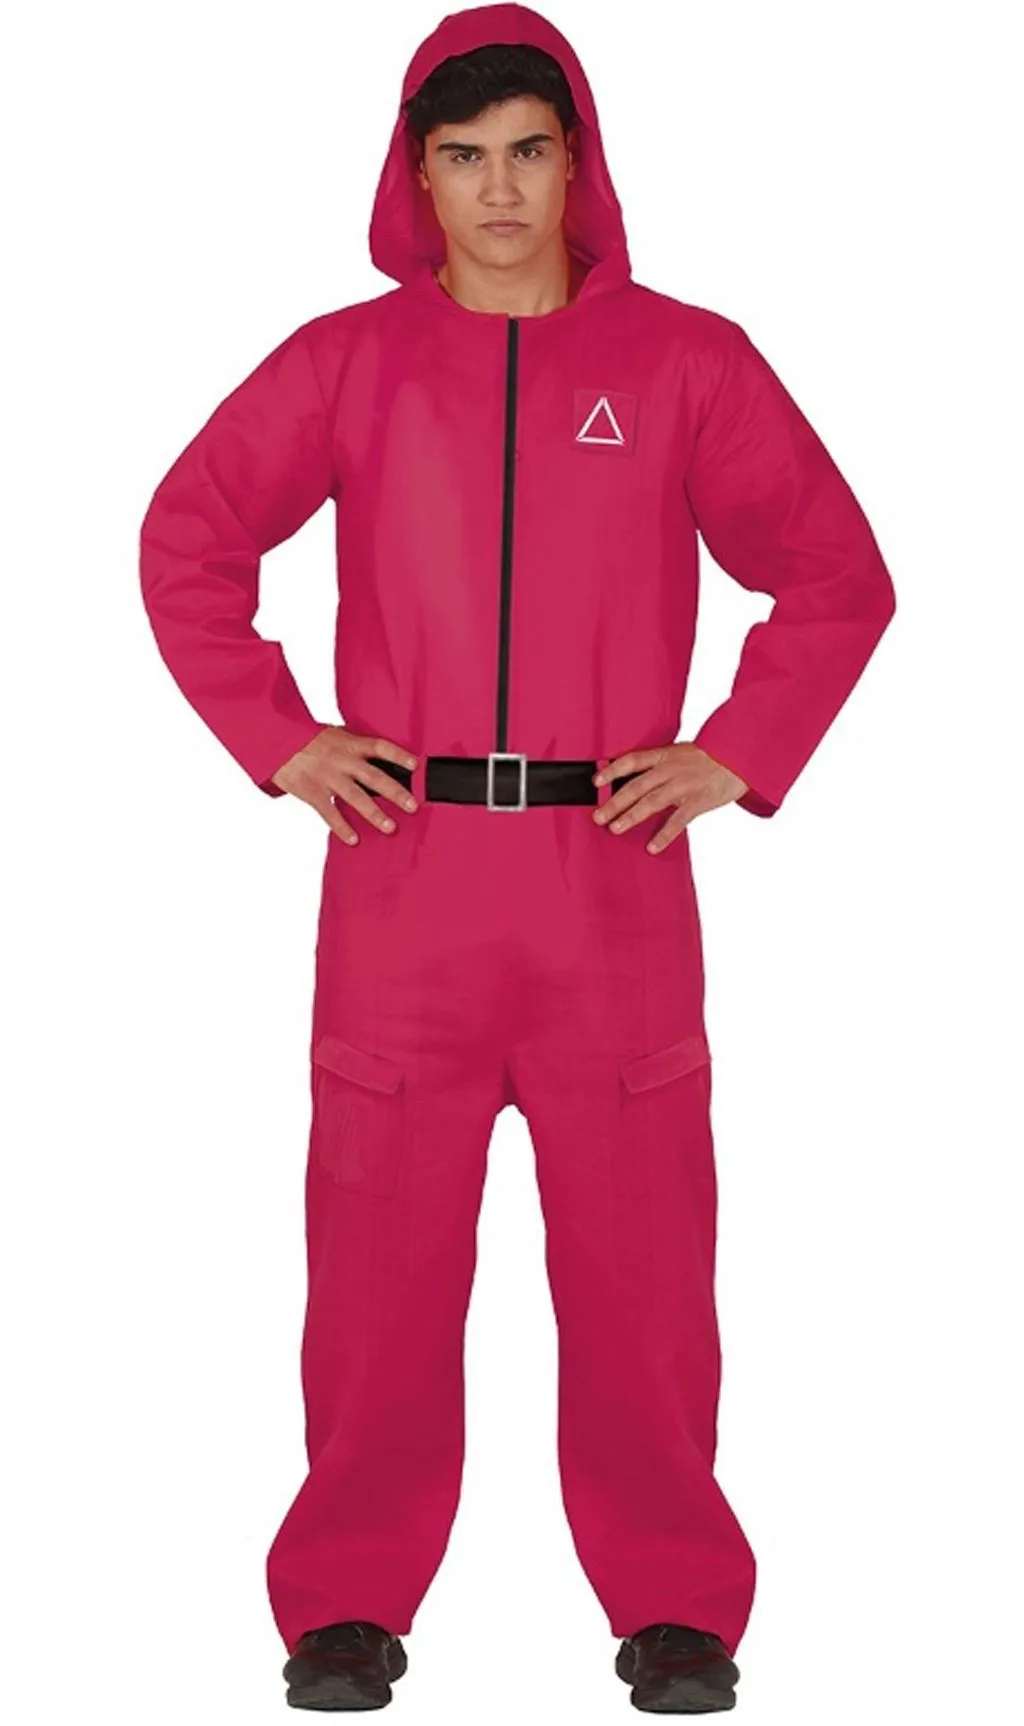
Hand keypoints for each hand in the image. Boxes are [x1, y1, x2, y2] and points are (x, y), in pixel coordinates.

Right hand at [270, 725, 418, 843]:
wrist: (275, 741)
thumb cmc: (308, 740)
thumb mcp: (335, 735)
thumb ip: (355, 748)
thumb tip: (381, 760)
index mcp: (349, 744)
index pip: (379, 747)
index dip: (398, 755)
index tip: (415, 765)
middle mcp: (341, 760)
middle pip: (373, 776)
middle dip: (395, 792)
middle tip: (412, 805)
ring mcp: (327, 777)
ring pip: (355, 797)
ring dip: (374, 814)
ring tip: (390, 827)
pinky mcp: (312, 791)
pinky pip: (329, 812)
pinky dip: (341, 827)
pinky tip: (354, 839)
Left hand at [592, 742, 747, 852]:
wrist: (740, 757)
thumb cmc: (710, 756)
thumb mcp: (681, 753)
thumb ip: (660, 764)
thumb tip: (636, 778)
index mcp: (665, 755)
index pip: (632, 760)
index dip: (613, 770)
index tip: (596, 782)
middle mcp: (671, 769)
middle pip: (636, 786)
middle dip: (615, 802)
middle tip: (598, 816)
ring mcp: (684, 785)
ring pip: (652, 801)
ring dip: (631, 815)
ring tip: (615, 828)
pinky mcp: (698, 801)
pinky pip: (678, 820)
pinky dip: (664, 834)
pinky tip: (652, 847)